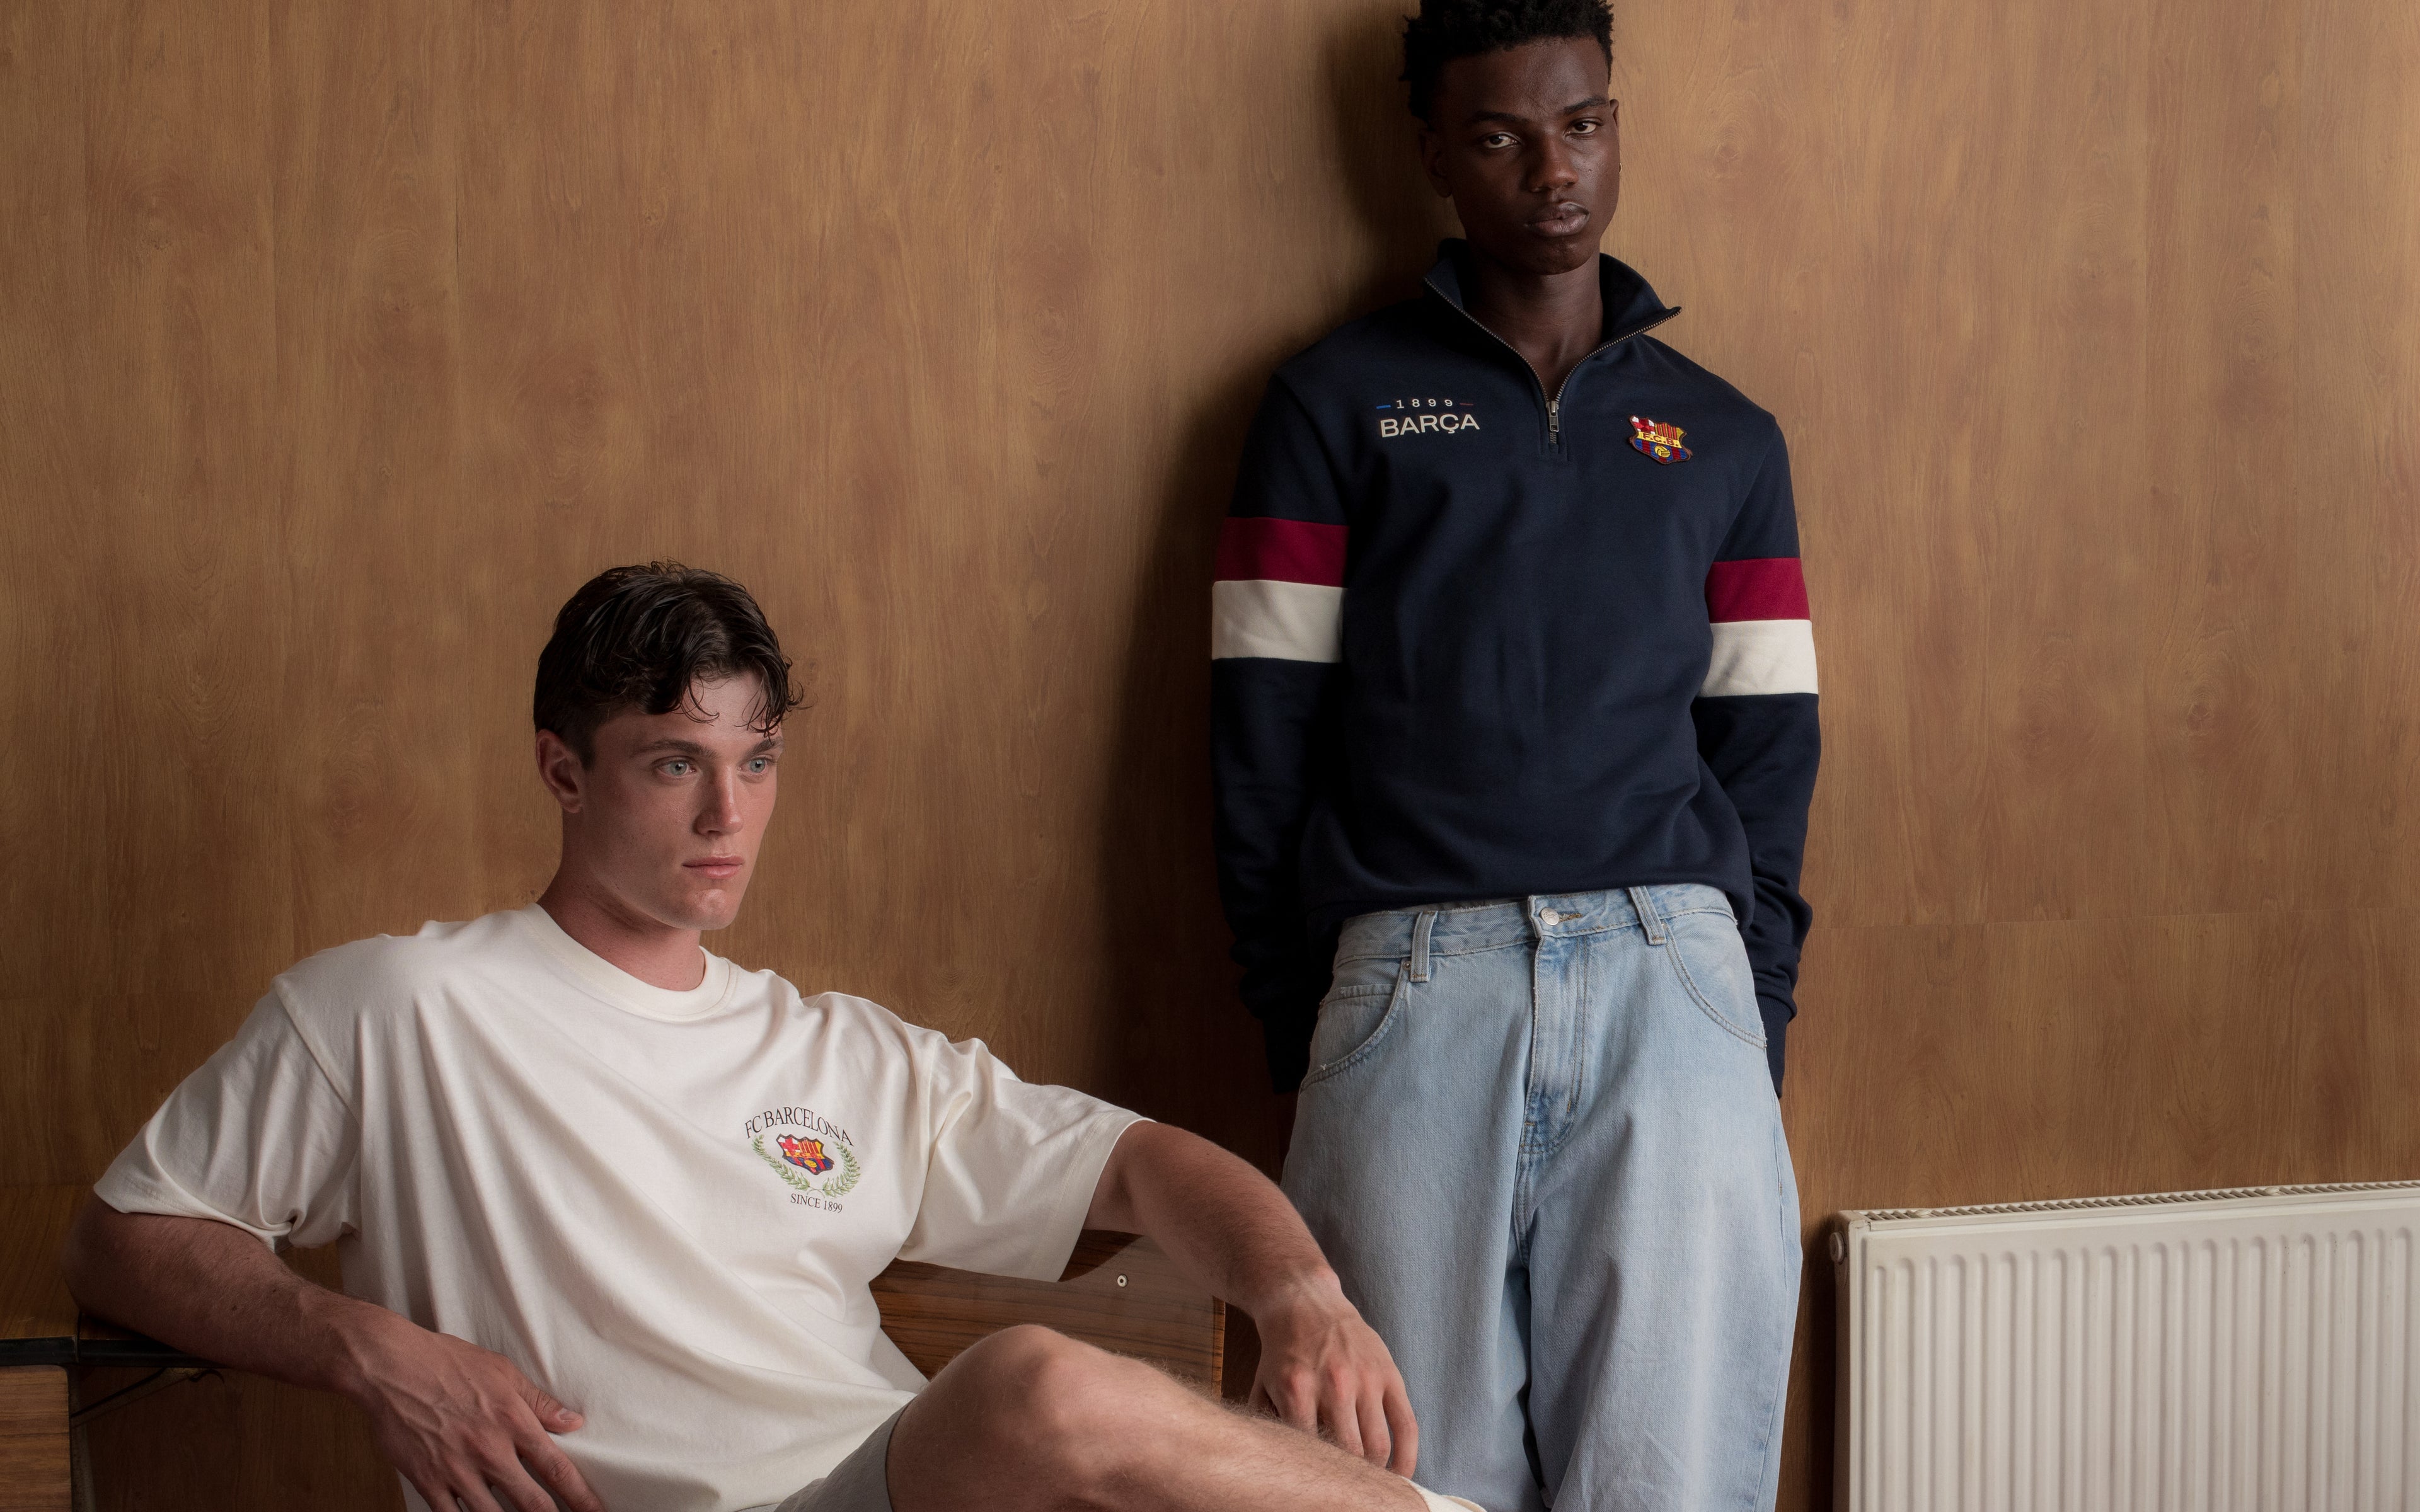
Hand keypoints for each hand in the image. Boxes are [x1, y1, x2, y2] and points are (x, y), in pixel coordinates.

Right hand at [339, 1309, 604, 1511]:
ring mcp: (457, 1470)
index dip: (581, 1497)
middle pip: (532, 1503)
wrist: (391, 1366)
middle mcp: (489, 1451)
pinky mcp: (427, 1480)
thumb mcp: (502, 1373)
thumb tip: (573, 1421)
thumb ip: (539, 1403)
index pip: (557, 1469)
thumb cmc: (446, 1362)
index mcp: (513, 1422)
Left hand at [1248, 1273, 1418, 1475]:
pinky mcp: (1389, 1374)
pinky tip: (1400, 1475)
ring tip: (1368, 1484)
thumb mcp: (1263, 1388)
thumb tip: (1274, 1469)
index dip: (1317, 1477)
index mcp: (1298, 1391)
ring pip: (1378, 1446)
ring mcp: (1365, 1379)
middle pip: (1348, 1454)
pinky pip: (1406, 1425)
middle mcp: (1333, 1385)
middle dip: (1347, 1478)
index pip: (1312, 1453)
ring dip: (1375, 1473)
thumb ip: (1266, 1427)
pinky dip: (1407, 1458)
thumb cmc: (1282, 1354)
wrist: (1304, 1302)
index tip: (1318, 1490)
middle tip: (1345, 1491)